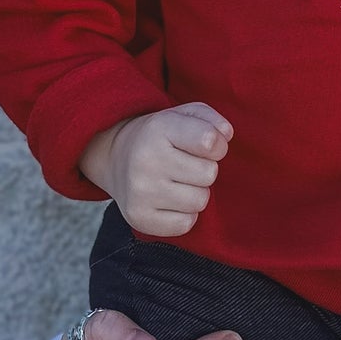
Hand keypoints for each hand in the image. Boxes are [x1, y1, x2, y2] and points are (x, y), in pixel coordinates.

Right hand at [81, 103, 233, 236]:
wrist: (114, 158)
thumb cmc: (160, 138)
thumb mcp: (183, 116)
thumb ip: (211, 120)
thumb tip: (226, 136)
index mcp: (159, 129)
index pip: (209, 142)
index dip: (217, 146)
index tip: (206, 146)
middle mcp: (146, 160)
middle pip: (209, 174)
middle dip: (204, 170)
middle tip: (186, 166)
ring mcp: (140, 191)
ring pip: (199, 201)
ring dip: (195, 193)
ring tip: (177, 183)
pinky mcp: (139, 217)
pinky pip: (186, 223)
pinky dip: (184, 215)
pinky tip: (170, 201)